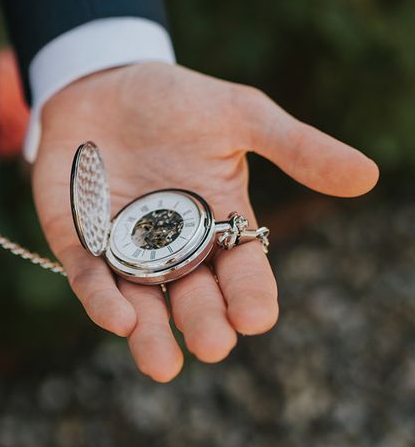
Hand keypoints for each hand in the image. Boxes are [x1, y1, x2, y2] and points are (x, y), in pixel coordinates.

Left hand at [32, 62, 377, 380]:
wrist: (102, 81)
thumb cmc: (174, 100)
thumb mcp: (237, 115)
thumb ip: (293, 146)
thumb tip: (366, 176)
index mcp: (219, 224)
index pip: (242, 272)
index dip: (251, 295)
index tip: (257, 316)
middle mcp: (173, 246)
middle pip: (193, 296)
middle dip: (203, 322)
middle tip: (213, 343)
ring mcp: (124, 247)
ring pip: (140, 303)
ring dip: (150, 334)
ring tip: (162, 364)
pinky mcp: (79, 240)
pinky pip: (90, 277)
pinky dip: (101, 299)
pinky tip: (117, 319)